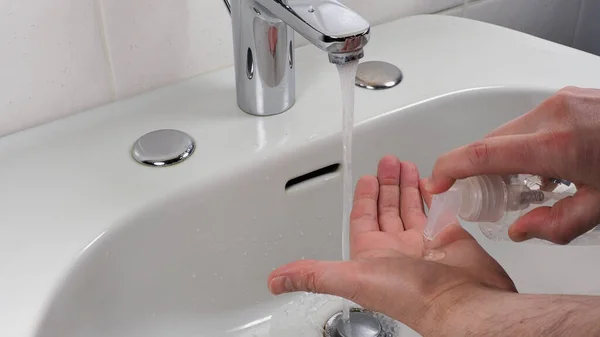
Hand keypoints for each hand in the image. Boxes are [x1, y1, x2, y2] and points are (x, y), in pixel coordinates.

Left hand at [268, 156, 515, 335]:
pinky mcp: (450, 238)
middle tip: (388, 161)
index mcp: (374, 255)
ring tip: (407, 165)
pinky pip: (440, 211)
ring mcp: (424, 244)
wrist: (460, 302)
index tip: (366, 177)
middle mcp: (398, 250)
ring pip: (412, 208)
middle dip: (387, 184)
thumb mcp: (351, 279)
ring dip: (408, 186)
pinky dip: (435, 196)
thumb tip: (276, 280)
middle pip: (388, 209)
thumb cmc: (409, 295)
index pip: (363, 218)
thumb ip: (313, 275)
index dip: (364, 197)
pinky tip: (432, 182)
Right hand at [428, 86, 599, 244]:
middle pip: (492, 143)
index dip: (450, 168)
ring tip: (542, 179)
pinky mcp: (567, 95)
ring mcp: (560, 100)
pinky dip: (530, 142)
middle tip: (500, 195)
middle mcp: (552, 115)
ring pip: (510, 132)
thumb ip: (559, 224)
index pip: (483, 154)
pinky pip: (532, 121)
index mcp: (557, 145)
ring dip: (512, 156)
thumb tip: (521, 229)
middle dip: (486, 170)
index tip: (436, 182)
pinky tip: (558, 160)